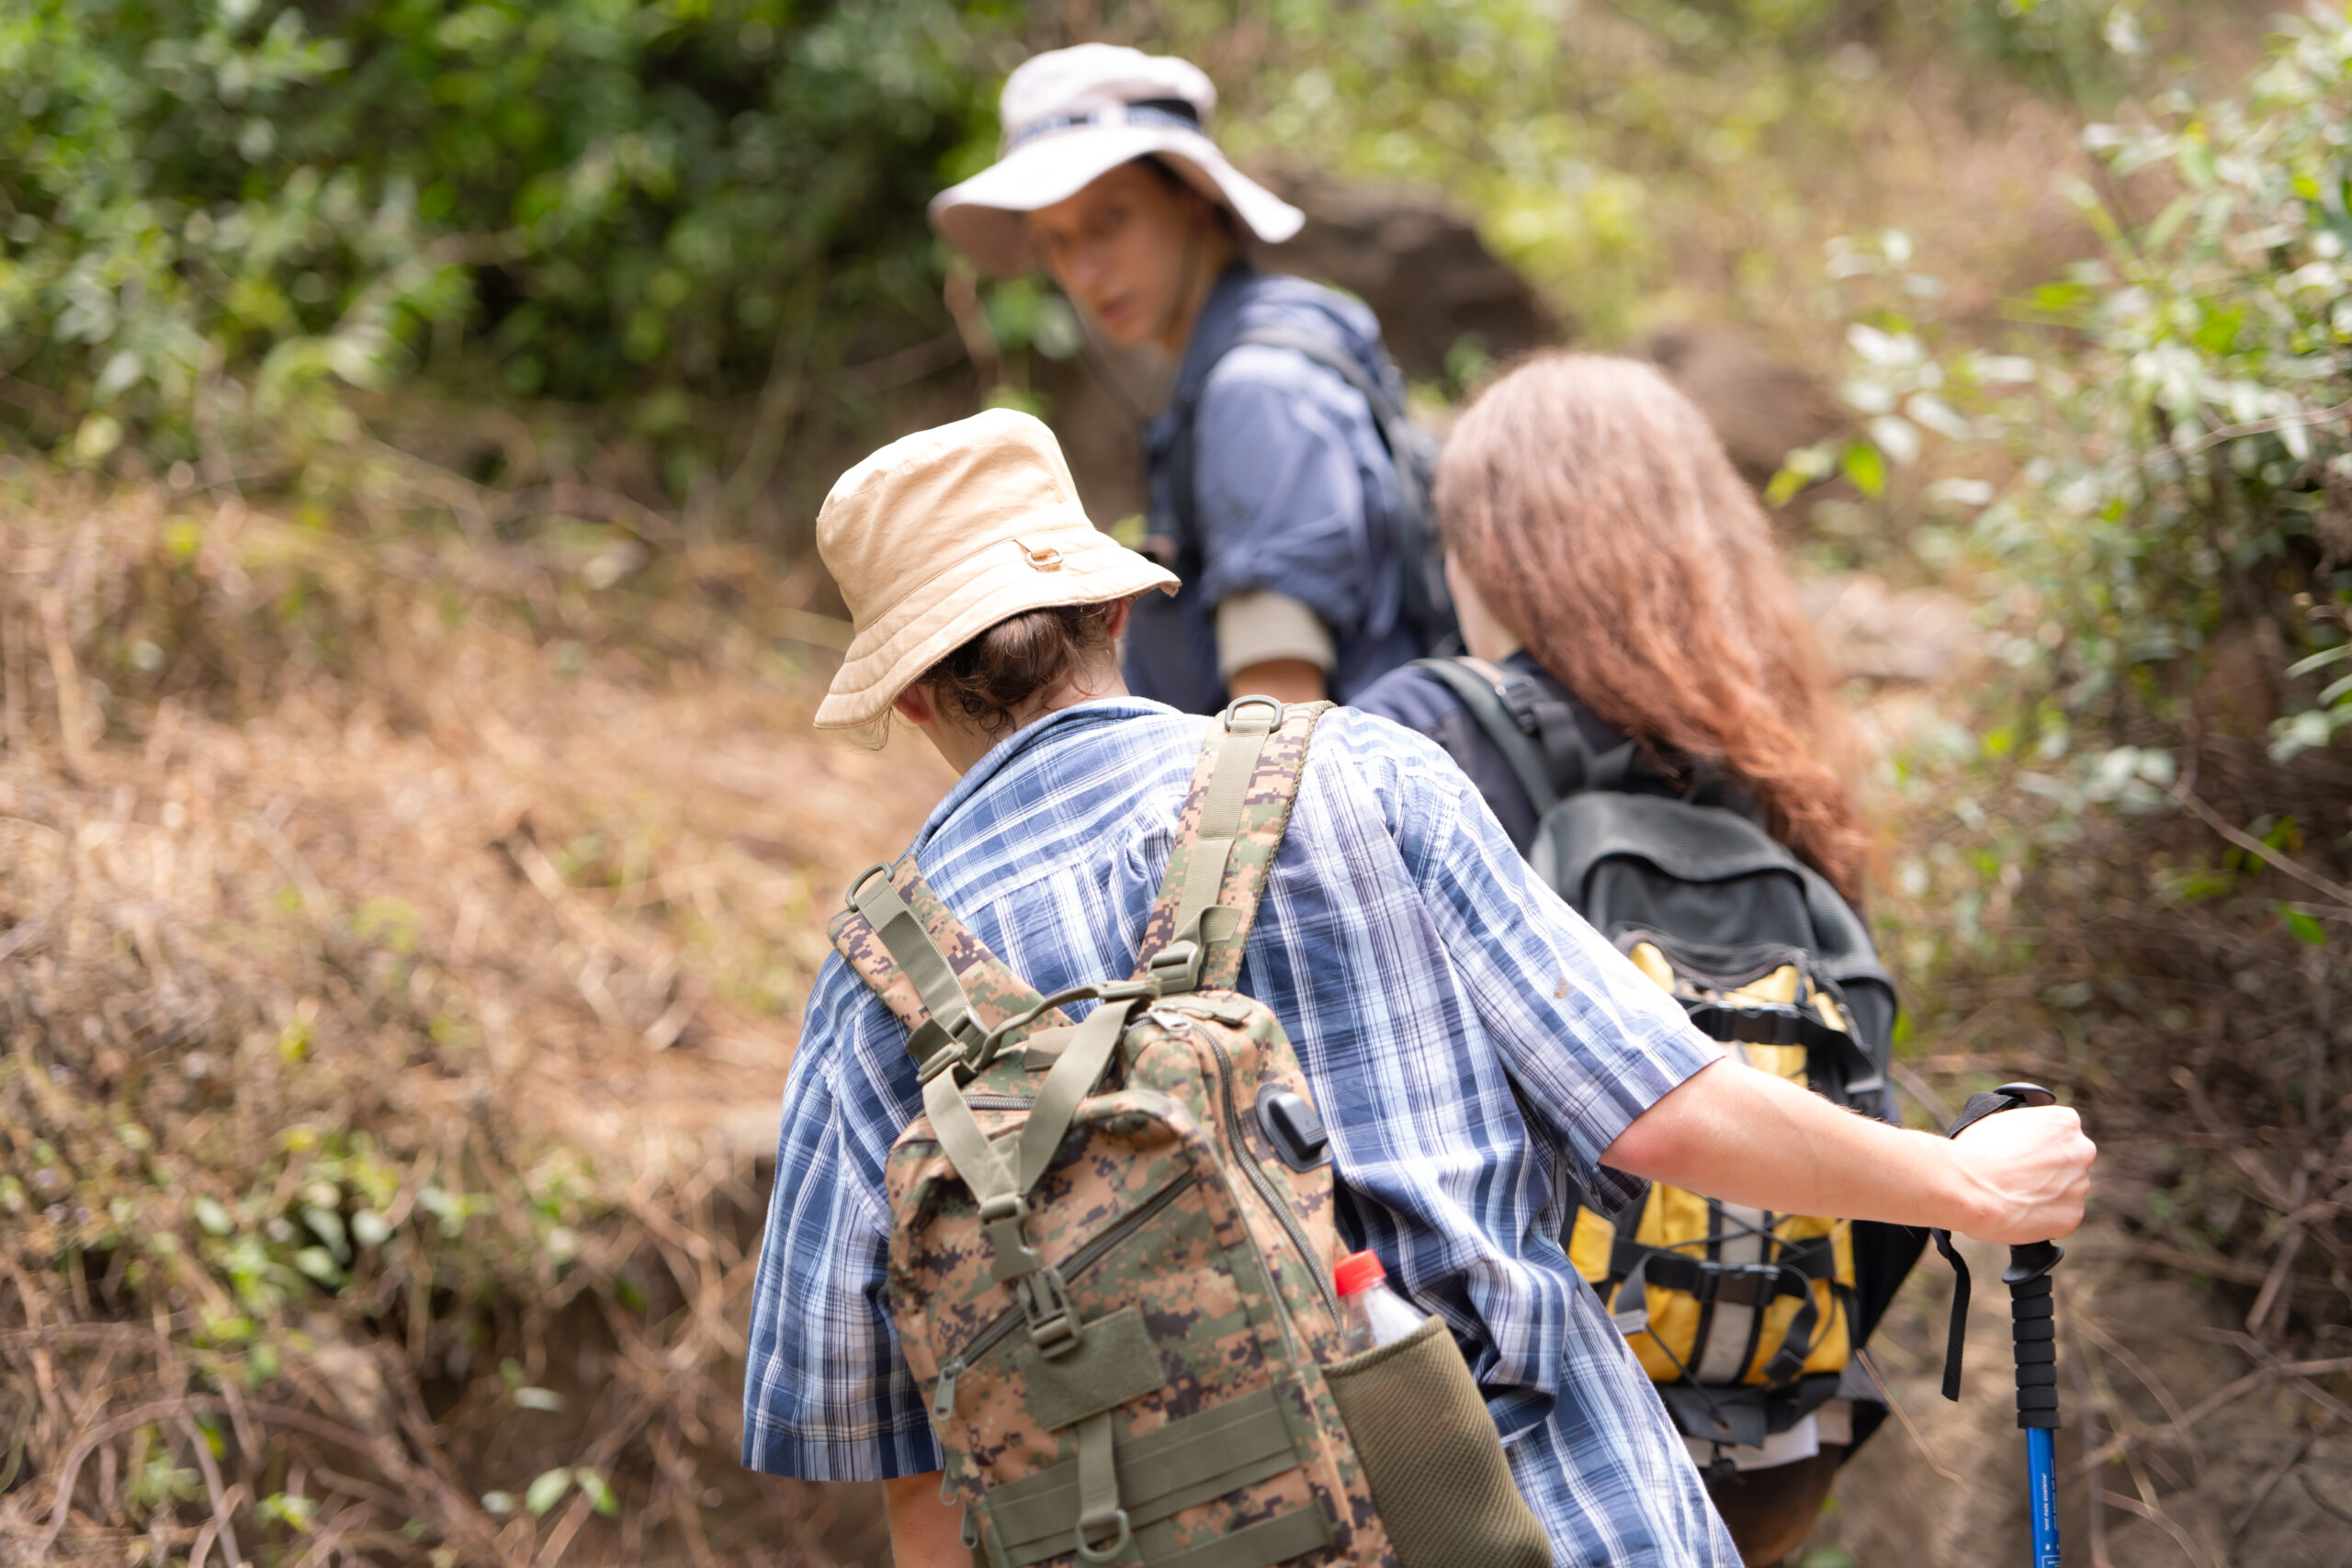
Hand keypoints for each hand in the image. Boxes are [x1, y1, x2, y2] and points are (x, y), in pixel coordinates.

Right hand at [1949, 1105, 2095, 1243]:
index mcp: (2065, 1122)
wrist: (1967, 1189)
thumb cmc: (1975, 1153)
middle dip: (2049, 1170)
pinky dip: (2042, 1218)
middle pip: (2069, 1162)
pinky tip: (2019, 1213)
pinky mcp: (2072, 1216)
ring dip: (2046, 1195)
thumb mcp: (2000, 1122)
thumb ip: (2024, 1129)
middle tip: (2019, 1177)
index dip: (2040, 1144)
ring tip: (2013, 1197)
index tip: (2025, 1153)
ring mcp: (2080, 1185)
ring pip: (2066, 1191)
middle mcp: (2081, 1152)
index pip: (2062, 1132)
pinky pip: (2059, 1217)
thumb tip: (2022, 1140)